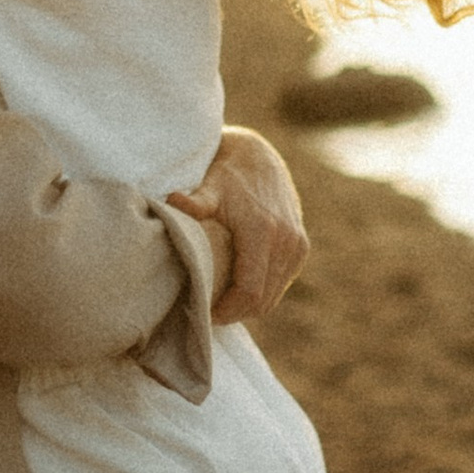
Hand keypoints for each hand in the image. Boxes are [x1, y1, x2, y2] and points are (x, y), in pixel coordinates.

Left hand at [171, 125, 307, 326]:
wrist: (258, 157)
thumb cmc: (227, 174)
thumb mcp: (209, 185)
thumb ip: (195, 201)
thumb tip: (172, 201)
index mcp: (263, 231)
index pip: (249, 292)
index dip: (227, 311)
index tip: (205, 315)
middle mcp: (286, 240)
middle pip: (262, 300)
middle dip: (235, 313)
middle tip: (207, 314)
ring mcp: (297, 245)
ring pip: (273, 296)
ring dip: (248, 307)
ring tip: (220, 305)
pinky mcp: (301, 247)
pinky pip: (280, 284)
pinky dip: (261, 293)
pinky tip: (237, 291)